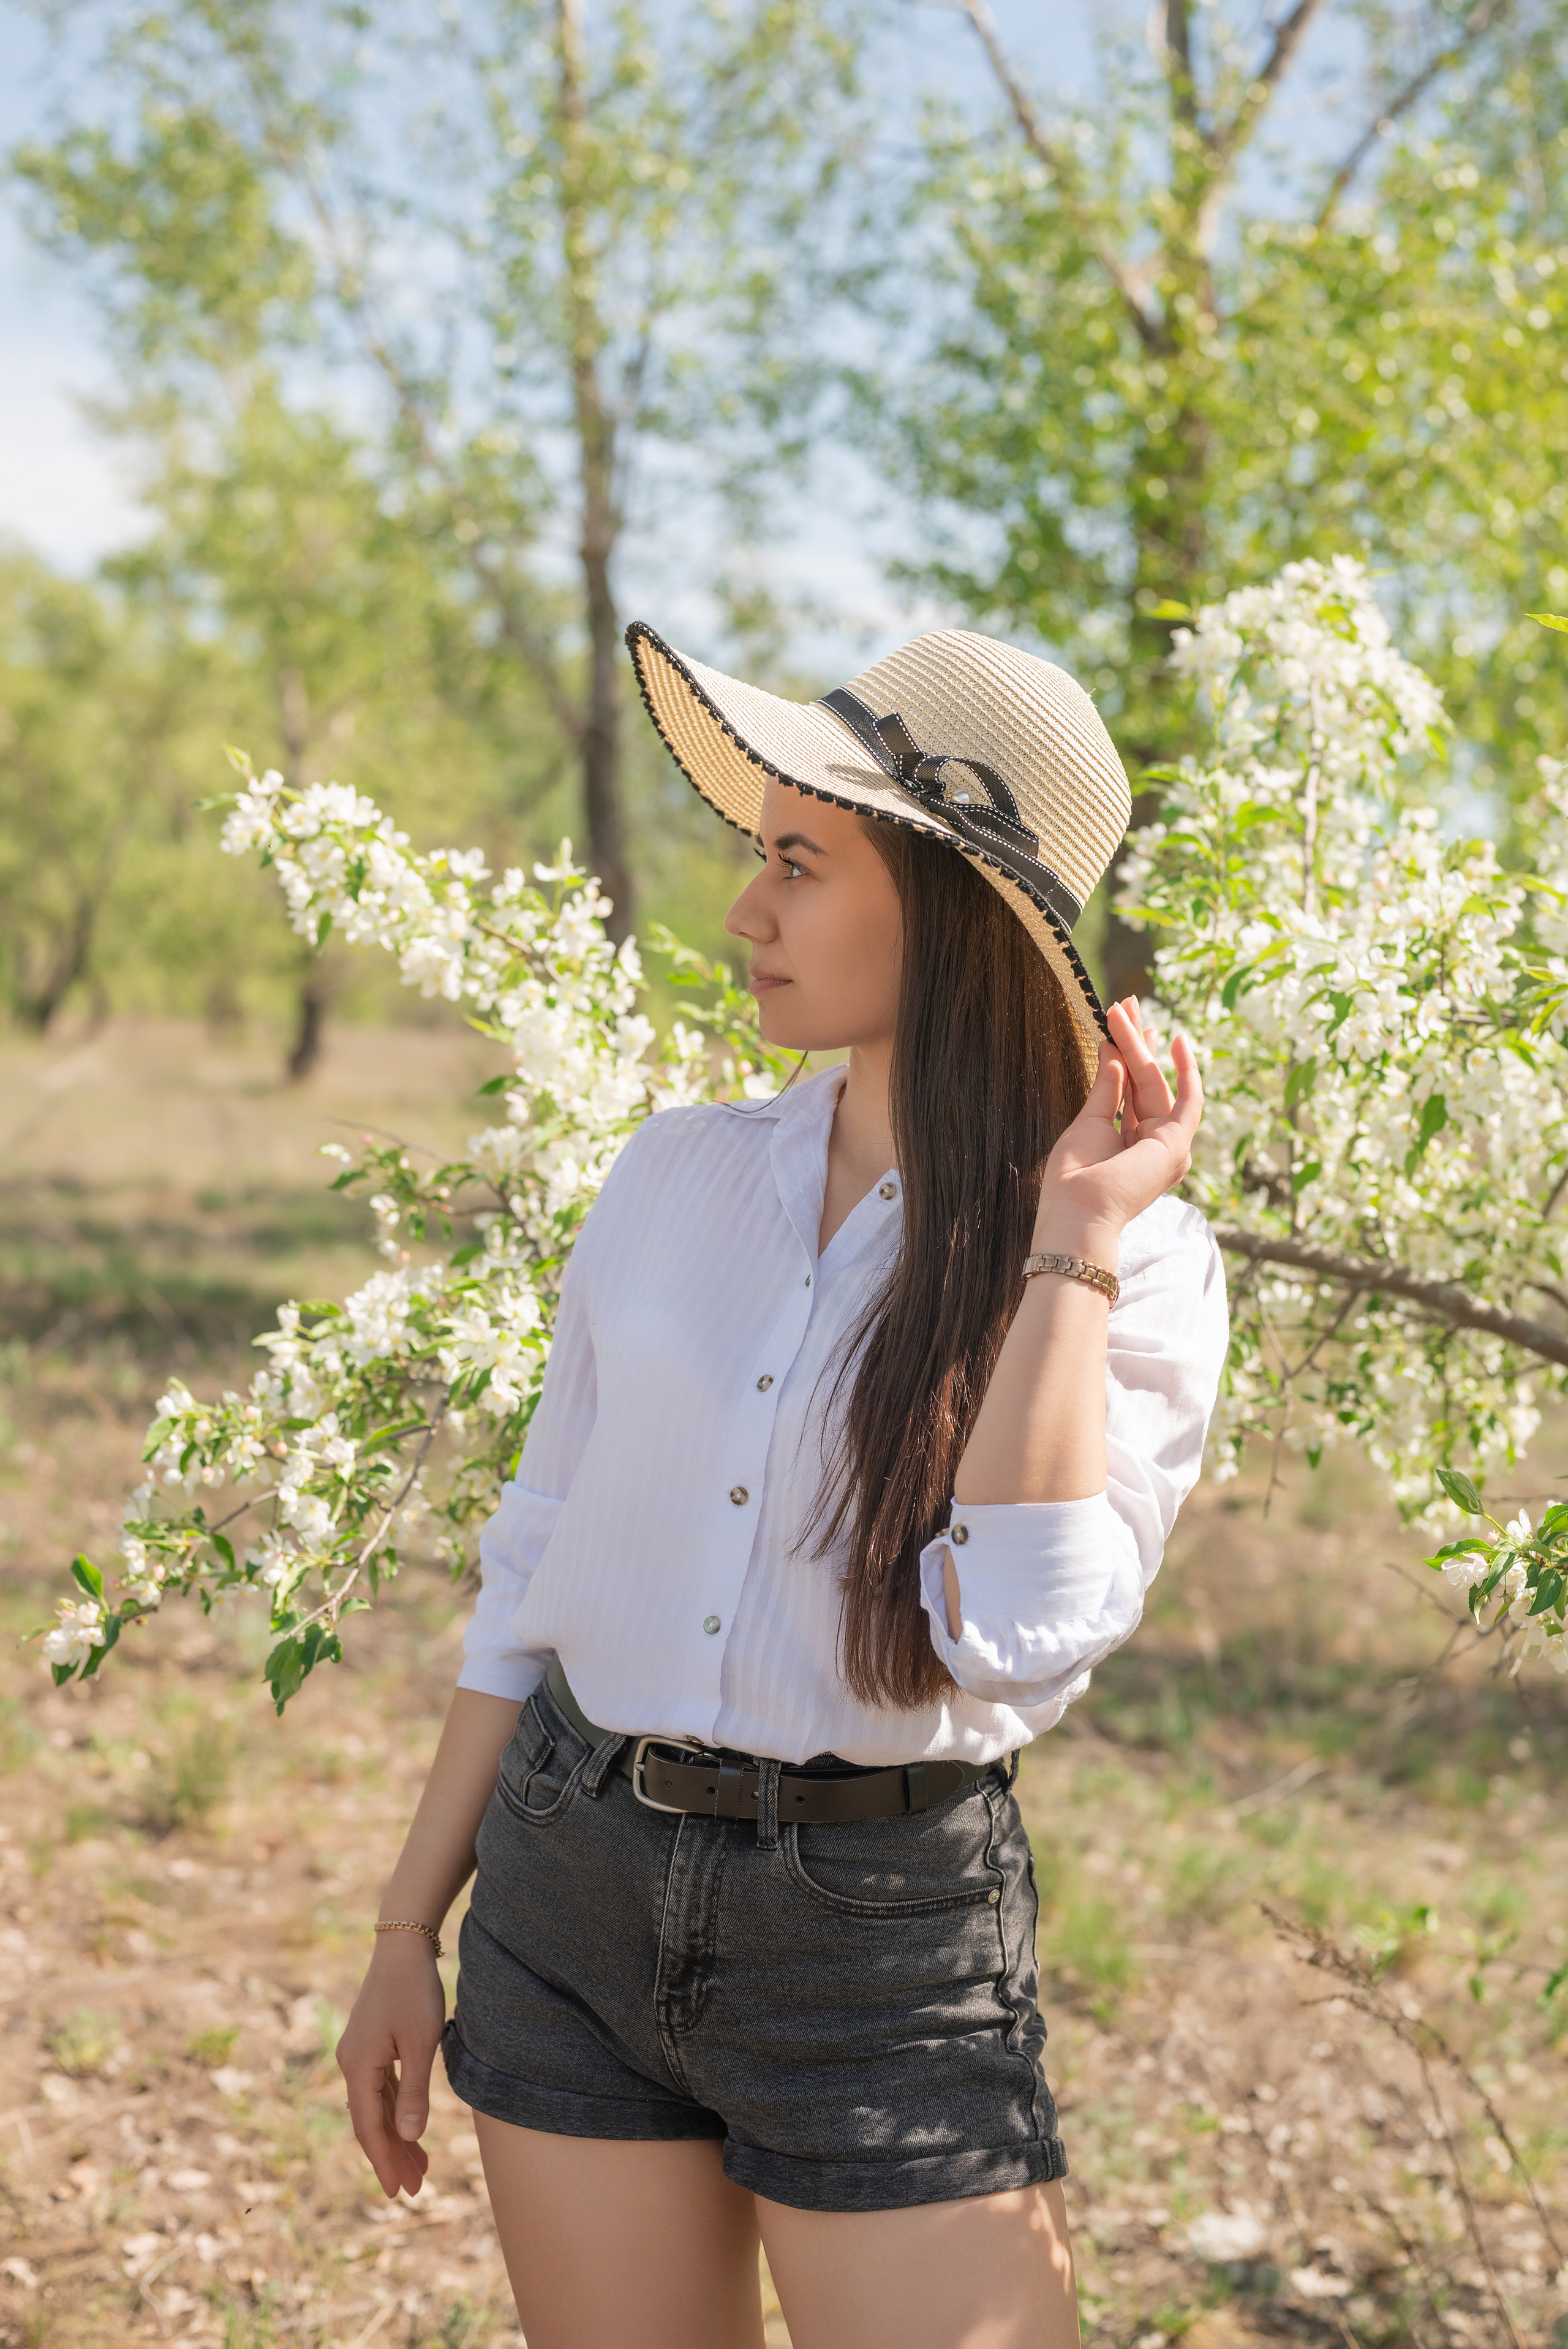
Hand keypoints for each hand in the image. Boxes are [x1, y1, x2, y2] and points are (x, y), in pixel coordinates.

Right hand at [336, 1933, 446, 2197]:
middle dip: (392, 2156)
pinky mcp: (371, 2045)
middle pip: (371, 2122)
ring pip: (377, 2107)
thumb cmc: (414, 1992)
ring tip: (420, 2168)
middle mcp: (351, 2064)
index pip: (369, 2128)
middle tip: (414, 2190)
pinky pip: (381, 2089)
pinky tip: (410, 2128)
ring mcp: (359, 2054)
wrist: (403, 1946)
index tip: (398, 2192)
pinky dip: (396, 2111)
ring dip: (396, 2136)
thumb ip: (414, 2092)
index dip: (384, 2161)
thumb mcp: (421, 2043)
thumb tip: (408, 2137)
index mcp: (358, 2067)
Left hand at [1033, 998, 1202, 1257]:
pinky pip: (1190, 1101)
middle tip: (1125, 1003)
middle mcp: (1153, 1144)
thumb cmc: (1074, 1177)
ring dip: (1142, 1045)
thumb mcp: (1090, 1120)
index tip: (1120, 1022)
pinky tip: (1177, 1040)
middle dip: (1136, 1041)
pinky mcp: (1177, 1144)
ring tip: (1125, 1010)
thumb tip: (1111, 1048)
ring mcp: (1168, 1145)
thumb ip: (1108, 1085)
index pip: (1133, 1089)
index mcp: (1131, 1143)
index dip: (1129, 1053)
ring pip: (1157, 1083)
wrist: (1077, 1212)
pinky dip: (1186, 1070)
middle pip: (1146, 1082)